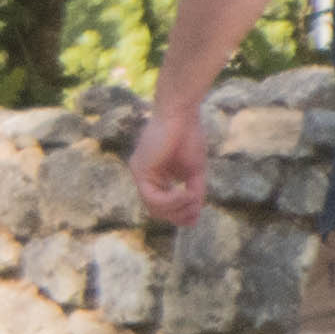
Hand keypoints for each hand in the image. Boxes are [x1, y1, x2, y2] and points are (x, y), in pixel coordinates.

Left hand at [130, 100, 210, 226]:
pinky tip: (184, 193)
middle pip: (156, 210)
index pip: (162, 205)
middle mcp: (145, 177)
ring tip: (191, 198)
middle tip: (195, 213)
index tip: (195, 219)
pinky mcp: (140, 170)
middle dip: (178, 215)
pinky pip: (152, 197)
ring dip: (176, 208)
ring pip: (153, 207)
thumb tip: (194, 215)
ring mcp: (140, 174)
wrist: (182, 114)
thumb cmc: (189, 136)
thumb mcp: (194, 171)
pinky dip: (171, 200)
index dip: (178, 215)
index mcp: (157, 177)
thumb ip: (193, 192)